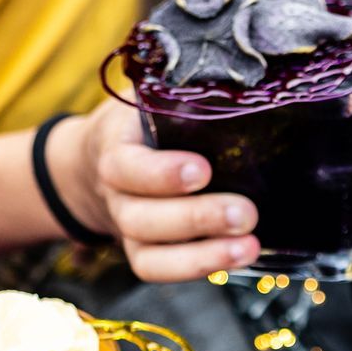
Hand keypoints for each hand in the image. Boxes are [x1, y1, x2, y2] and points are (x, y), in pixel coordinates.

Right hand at [49, 101, 261, 280]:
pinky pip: (161, 271)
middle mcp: (116, 195)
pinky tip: (239, 260)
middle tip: (246, 214)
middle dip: (196, 219)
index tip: (202, 170)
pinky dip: (199, 269)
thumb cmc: (145, 122)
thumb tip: (246, 79)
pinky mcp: (143, 254)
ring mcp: (128, 230)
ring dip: (203, 254)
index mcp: (114, 149)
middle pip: (141, 219)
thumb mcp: (153, 99)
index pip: (125, 167)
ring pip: (150, 256)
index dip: (161, 174)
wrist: (103, 158)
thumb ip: (183, 93)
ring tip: (249, 246)